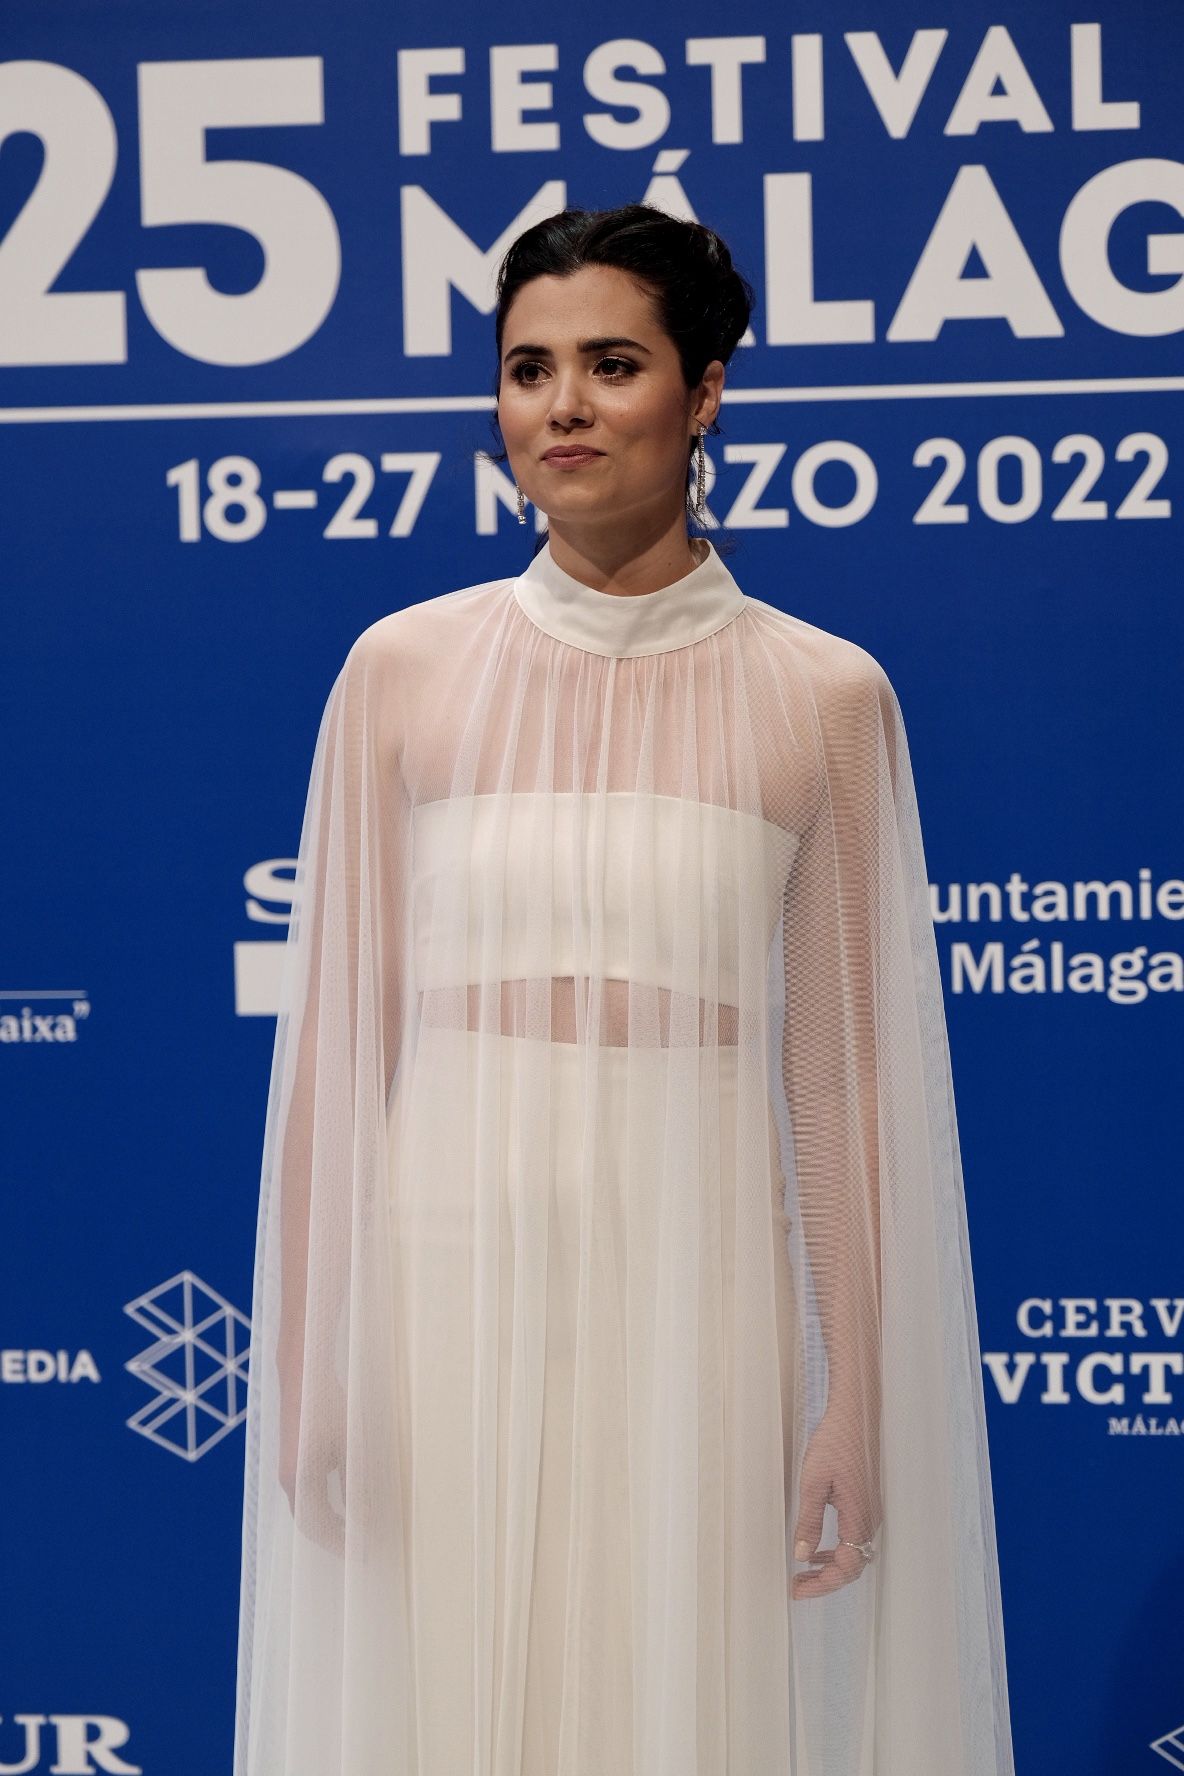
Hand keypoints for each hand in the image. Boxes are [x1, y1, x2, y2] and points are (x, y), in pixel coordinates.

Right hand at [279, 1377, 347, 1557]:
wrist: (303, 1375)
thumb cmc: (327, 1407)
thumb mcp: (349, 1446)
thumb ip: (356, 1483)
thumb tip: (366, 1516)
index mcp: (300, 1482)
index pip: (319, 1528)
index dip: (341, 1543)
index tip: (363, 1553)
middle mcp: (290, 1480)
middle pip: (311, 1523)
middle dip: (335, 1538)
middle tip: (362, 1547)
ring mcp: (290, 1470)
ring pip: (309, 1508)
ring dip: (332, 1521)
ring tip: (358, 1529)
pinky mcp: (296, 1458)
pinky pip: (310, 1493)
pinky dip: (327, 1503)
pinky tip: (348, 1500)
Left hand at [790, 1395, 881, 1599]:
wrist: (855, 1415)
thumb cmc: (835, 1442)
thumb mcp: (814, 1481)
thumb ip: (809, 1520)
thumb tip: (802, 1555)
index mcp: (858, 1518)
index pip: (846, 1568)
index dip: (822, 1584)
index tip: (797, 1589)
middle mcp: (869, 1520)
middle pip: (852, 1568)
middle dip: (825, 1582)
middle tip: (797, 1587)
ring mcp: (869, 1513)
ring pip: (854, 1556)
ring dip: (830, 1569)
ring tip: (803, 1573)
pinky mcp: (865, 1505)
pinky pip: (854, 1540)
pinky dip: (836, 1552)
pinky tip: (817, 1550)